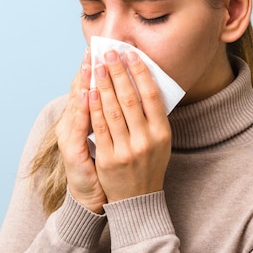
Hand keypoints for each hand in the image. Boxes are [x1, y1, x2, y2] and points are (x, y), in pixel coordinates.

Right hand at [55, 49, 106, 212]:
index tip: (95, 49)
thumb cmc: (103, 163)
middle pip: (77, 90)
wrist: (93, 196)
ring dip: (84, 82)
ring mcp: (68, 136)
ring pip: (76, 103)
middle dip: (87, 69)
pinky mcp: (70, 149)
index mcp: (75, 118)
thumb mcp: (103, 135)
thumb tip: (118, 87)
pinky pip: (78, 125)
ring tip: (91, 63)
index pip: (82, 86)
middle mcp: (68, 124)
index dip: (88, 68)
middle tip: (94, 49)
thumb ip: (106, 113)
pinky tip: (88, 94)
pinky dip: (83, 108)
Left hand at [89, 50, 171, 202]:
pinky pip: (99, 127)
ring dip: (103, 85)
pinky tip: (89, 91)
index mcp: (162, 133)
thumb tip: (142, 80)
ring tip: (97, 66)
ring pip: (113, 110)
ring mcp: (127, 150)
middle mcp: (147, 140)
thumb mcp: (160, 141)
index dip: (141, 73)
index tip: (131, 54)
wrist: (137, 199)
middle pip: (130, 99)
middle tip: (109, 53)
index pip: (151, 96)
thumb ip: (153, 116)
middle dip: (118, 73)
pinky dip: (93, 107)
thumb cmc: (148, 163)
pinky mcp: (108, 159)